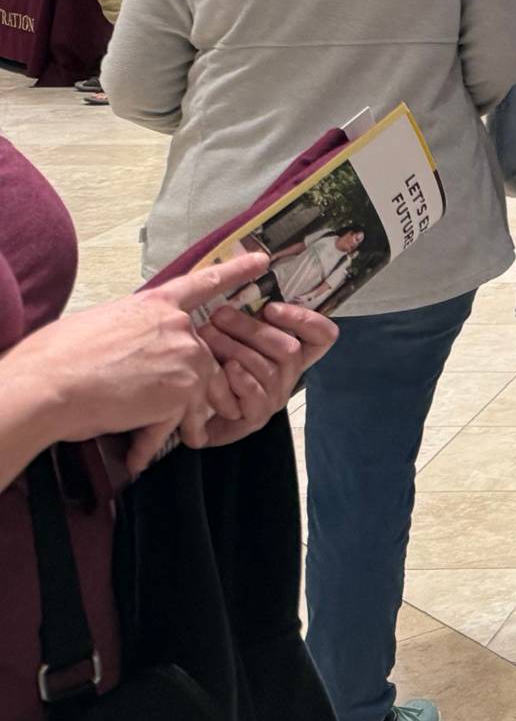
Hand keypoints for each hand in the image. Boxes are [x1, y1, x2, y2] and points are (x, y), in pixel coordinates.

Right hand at [9, 254, 269, 473]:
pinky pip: (178, 423)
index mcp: (154, 304)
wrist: (49, 384)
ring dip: (189, 420)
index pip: (202, 283)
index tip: (261, 261)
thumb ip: (130, 330)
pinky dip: (152, 443)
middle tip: (185, 412)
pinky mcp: (181, 392)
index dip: (233, 270)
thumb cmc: (57, 357)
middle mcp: (177, 326)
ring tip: (190, 438)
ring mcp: (184, 358)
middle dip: (195, 389)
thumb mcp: (99, 325)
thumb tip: (129, 343)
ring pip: (200, 393)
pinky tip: (139, 459)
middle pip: (204, 358)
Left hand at [182, 301, 336, 448]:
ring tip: (207, 336)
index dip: (306, 319)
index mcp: (292, 352)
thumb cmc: (212, 365)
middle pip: (290, 349)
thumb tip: (246, 274)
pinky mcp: (255, 418)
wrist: (189, 412)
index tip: (270, 308)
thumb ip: (247, 315)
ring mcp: (274, 398)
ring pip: (269, 369)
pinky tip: (221, 368)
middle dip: (253, 329)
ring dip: (236, 349)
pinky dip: (239, 379)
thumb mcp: (232, 335)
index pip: (323, 336)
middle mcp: (289, 376)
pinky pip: (256, 395)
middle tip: (219, 315)